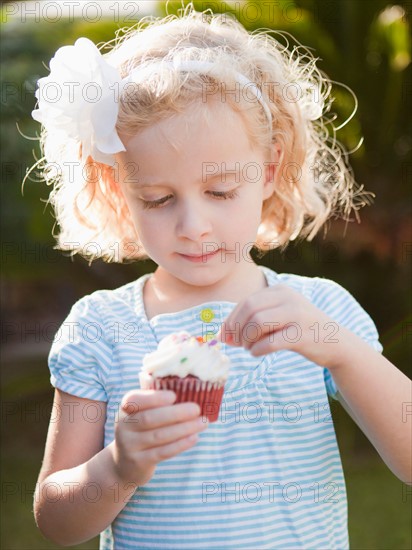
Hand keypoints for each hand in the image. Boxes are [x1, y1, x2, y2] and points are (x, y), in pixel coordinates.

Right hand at [111, 390, 207, 486]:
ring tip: (202, 422)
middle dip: (176, 413)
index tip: (174, 396)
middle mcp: (124, 426)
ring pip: (159, 436)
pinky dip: (180, 444)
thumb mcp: (142, 414)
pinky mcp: (139, 462)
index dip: (154, 398)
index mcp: (126, 409)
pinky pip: (162, 452)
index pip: (134, 400)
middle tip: (197, 408)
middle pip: (150, 418)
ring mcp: (129, 446)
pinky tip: (194, 437)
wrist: (124, 464)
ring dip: (184, 428)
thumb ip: (158, 403)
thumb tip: (192, 394)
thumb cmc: (142, 430)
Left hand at [220, 284, 346, 367]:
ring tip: (249, 348)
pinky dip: (258, 349)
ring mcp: (297, 315)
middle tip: (237, 344)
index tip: (225, 335)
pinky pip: (270, 342)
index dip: (231, 319)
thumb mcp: (279, 316)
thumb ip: (253, 320)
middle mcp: (288, 298)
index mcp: (280, 290)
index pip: (246, 302)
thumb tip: (223, 335)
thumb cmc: (300, 330)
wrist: (336, 342)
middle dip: (237, 329)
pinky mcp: (302, 335)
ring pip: (257, 323)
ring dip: (247, 339)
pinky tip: (257, 353)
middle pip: (249, 310)